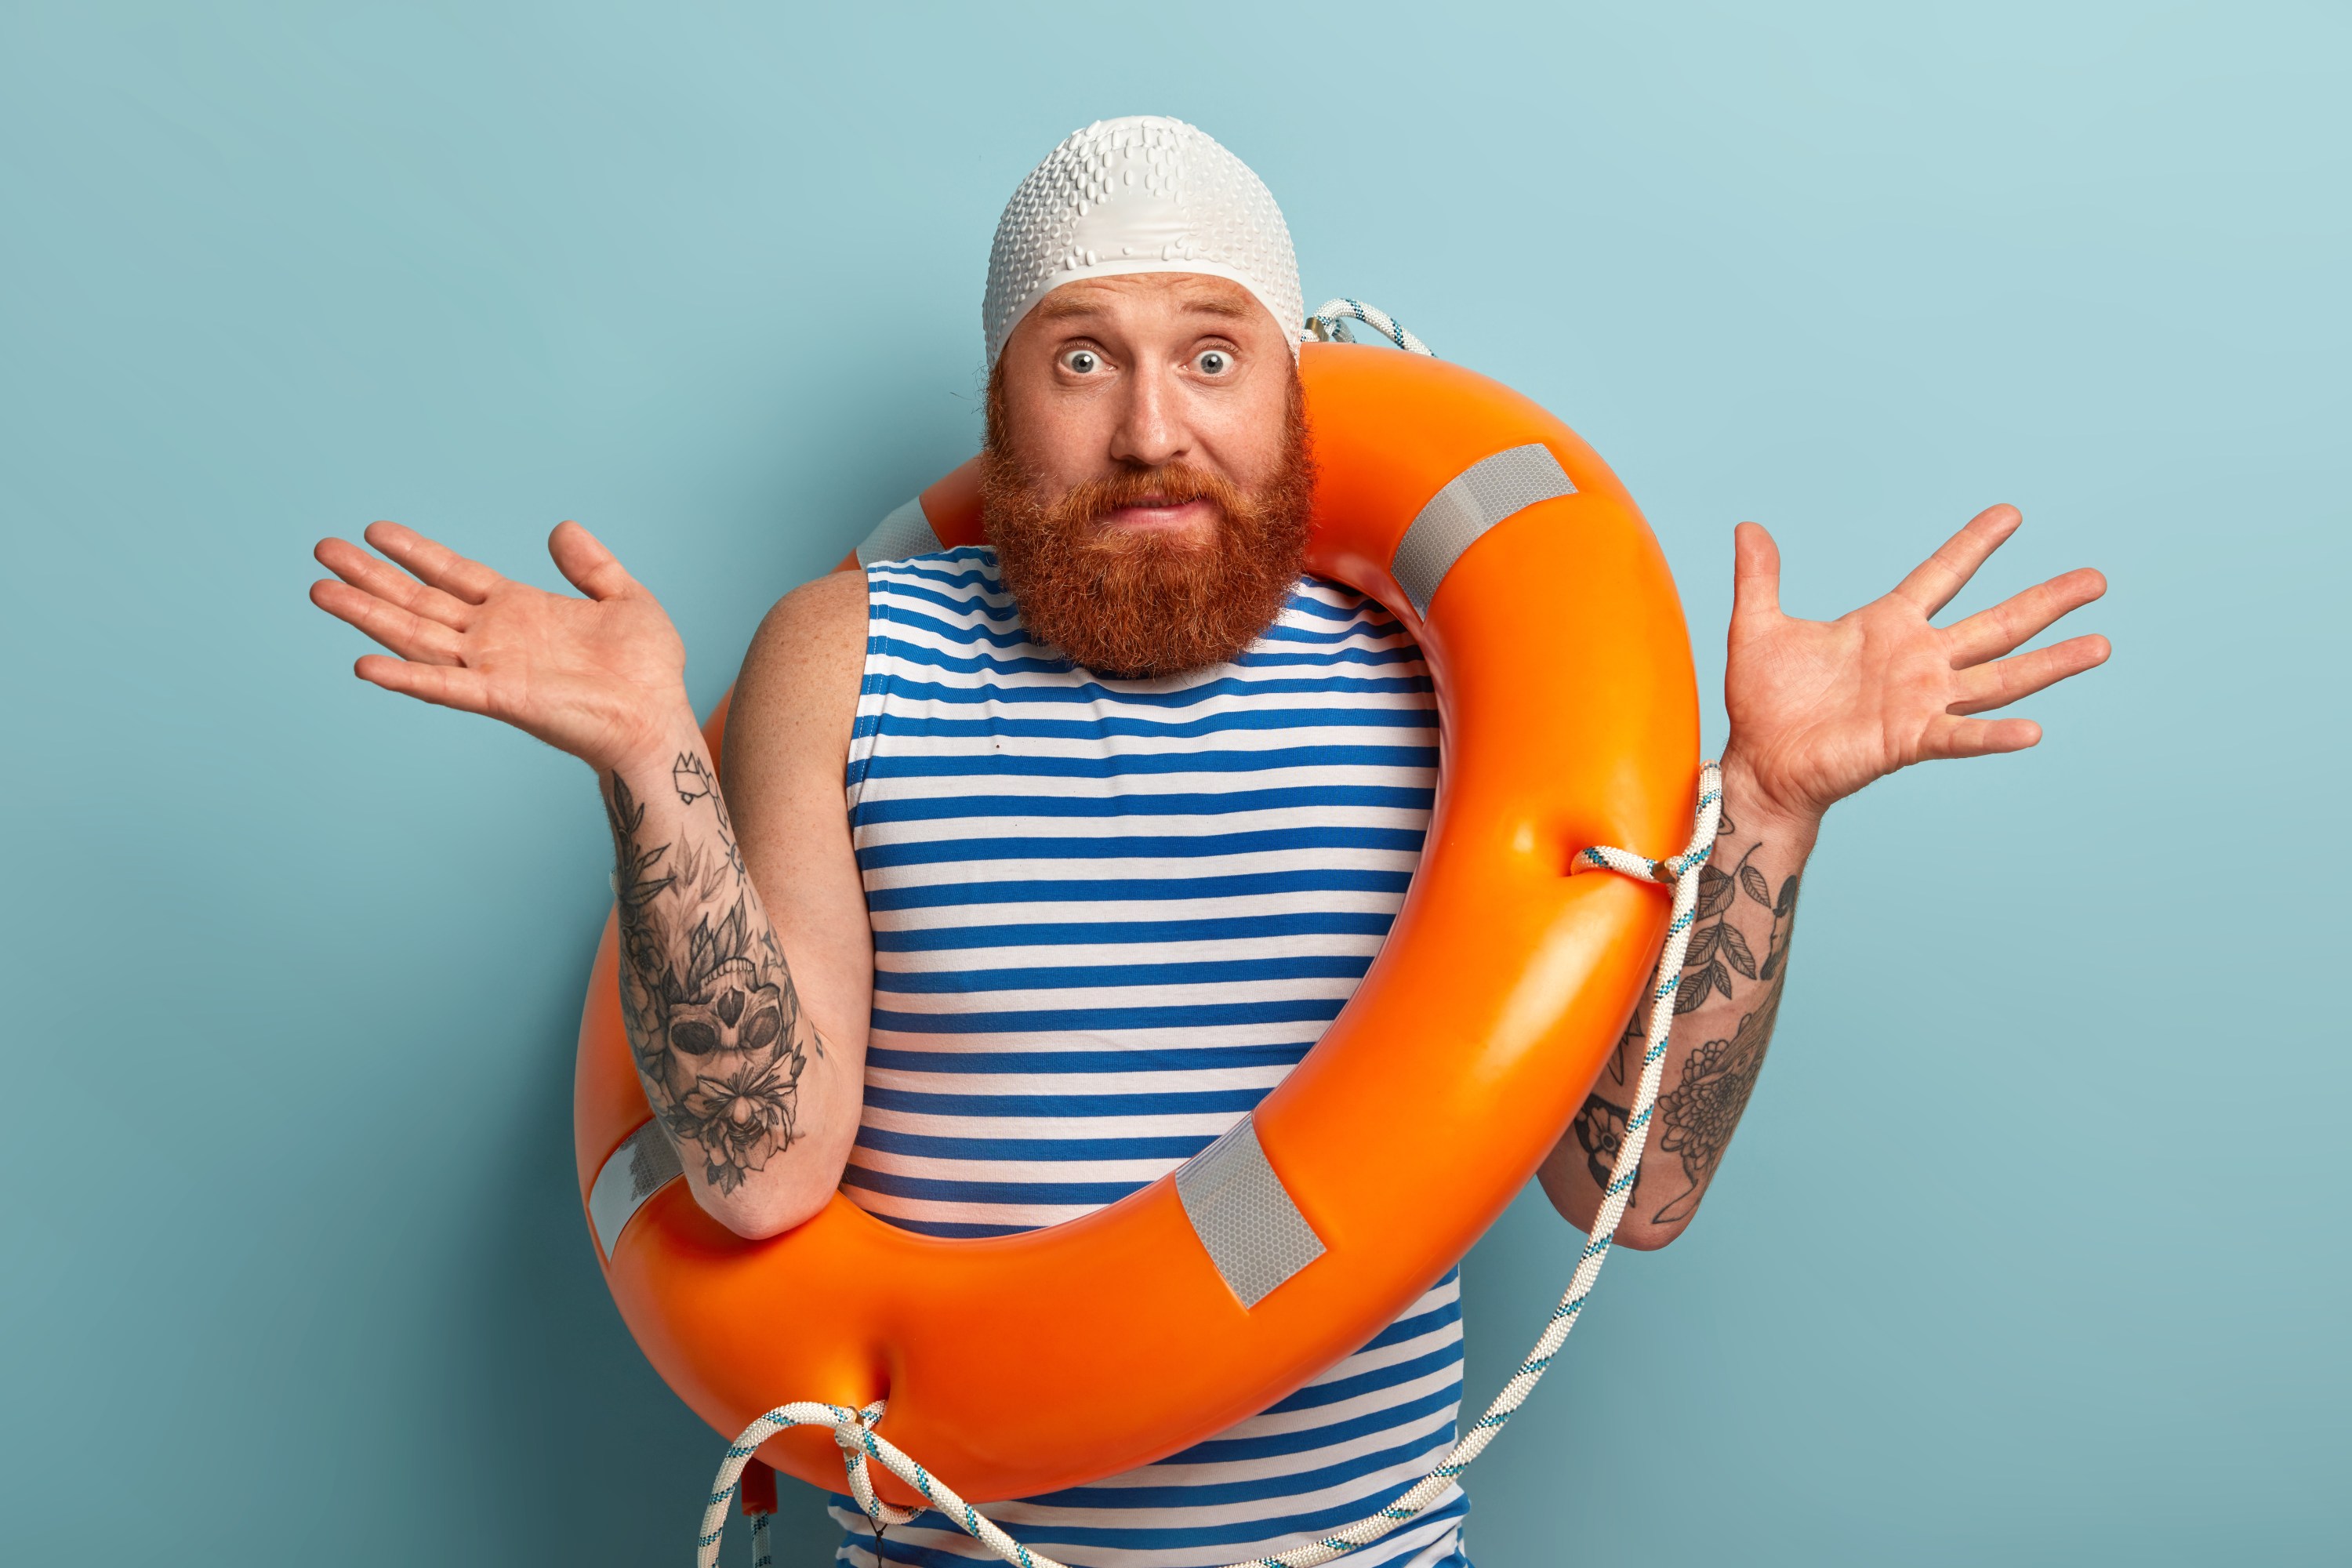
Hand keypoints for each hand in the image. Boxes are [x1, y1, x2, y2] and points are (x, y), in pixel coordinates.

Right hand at [309, 520, 690, 771]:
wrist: (659, 718)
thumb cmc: (647, 670)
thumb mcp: (625, 599)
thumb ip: (592, 564)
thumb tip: (561, 528)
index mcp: (519, 609)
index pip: (453, 574)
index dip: (415, 552)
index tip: (374, 531)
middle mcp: (495, 637)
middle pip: (419, 601)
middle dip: (370, 578)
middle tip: (322, 550)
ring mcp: (492, 667)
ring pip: (416, 636)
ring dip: (368, 616)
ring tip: (320, 591)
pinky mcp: (501, 697)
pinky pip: (444, 686)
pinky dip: (405, 677)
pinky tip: (364, 665)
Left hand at [1720, 504, 2108, 825]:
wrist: (1760, 764)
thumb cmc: (1764, 703)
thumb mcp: (1758, 629)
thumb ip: (1760, 579)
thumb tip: (1748, 527)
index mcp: (1887, 626)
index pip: (1942, 575)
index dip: (1974, 545)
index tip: (2011, 514)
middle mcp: (1917, 661)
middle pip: (1996, 623)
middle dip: (2046, 601)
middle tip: (2097, 579)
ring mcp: (1920, 701)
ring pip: (2000, 676)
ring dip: (2050, 663)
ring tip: (2101, 645)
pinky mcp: (1910, 740)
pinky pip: (1961, 735)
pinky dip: (1994, 735)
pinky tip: (2033, 730)